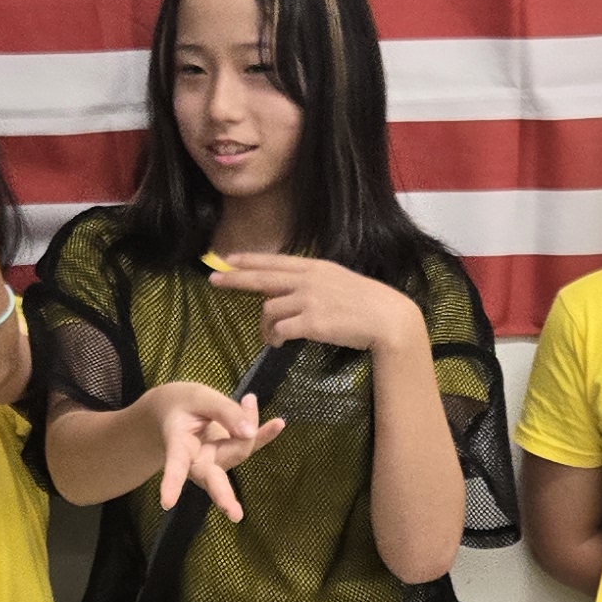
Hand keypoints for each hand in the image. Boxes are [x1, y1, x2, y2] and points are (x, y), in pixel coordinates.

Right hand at [149, 378, 284, 521]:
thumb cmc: (182, 405)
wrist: (175, 411)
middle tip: (235, 514)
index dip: (171, 484)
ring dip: (250, 424)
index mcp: (178, 447)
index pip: (175, 466)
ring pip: (240, 450)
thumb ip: (223, 411)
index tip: (166, 503)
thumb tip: (249, 432)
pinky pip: (251, 446)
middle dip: (224, 497)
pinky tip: (278, 424)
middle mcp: (197, 463)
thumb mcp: (198, 398)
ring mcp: (215, 464)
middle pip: (213, 479)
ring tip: (248, 399)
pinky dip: (265, 434)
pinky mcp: (230, 456)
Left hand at [207, 251, 423, 359]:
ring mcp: (309, 301)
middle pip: (262, 278)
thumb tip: (287, 292)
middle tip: (214, 280)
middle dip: (235, 279)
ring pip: (269, 310)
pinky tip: (279, 343)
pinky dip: (276, 338)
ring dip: (264, 327)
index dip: (249, 260)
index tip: (228, 258)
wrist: (387, 318)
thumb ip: (312, 283)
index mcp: (315, 268)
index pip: (274, 261)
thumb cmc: (366, 303)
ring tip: (270, 338)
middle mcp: (308, 280)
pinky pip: (281, 329)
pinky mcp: (311, 323)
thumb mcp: (338, 282)